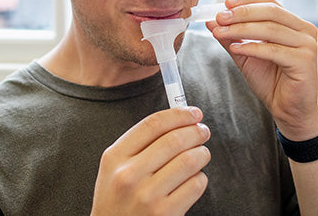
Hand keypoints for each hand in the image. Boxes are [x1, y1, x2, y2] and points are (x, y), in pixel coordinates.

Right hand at [90, 107, 210, 214]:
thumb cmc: (119, 197)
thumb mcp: (115, 167)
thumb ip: (140, 143)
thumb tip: (180, 118)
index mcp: (114, 157)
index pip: (153, 124)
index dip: (179, 114)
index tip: (193, 112)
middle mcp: (129, 175)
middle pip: (174, 140)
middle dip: (196, 131)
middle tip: (202, 131)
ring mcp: (147, 196)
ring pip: (189, 160)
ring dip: (201, 153)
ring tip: (201, 154)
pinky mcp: (165, 213)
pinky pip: (196, 184)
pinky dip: (200, 178)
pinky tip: (193, 179)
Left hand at [207, 0, 317, 140]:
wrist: (288, 111)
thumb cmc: (272, 83)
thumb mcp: (246, 55)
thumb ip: (232, 37)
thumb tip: (212, 20)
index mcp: (293, 24)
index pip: (270, 2)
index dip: (247, 0)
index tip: (225, 4)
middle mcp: (304, 30)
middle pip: (270, 12)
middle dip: (241, 13)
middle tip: (220, 18)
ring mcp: (307, 45)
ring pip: (270, 29)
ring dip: (241, 29)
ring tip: (220, 32)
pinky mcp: (305, 62)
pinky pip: (274, 50)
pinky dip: (252, 48)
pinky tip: (235, 49)